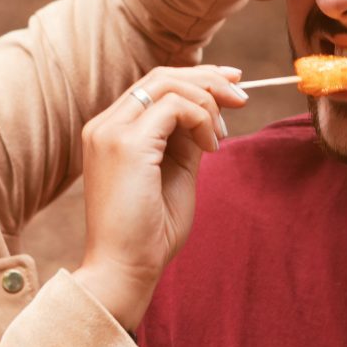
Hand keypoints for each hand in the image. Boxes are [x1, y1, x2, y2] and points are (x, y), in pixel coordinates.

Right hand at [73, 65, 246, 329]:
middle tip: (242, 96)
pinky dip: (201, 119)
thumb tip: (210, 112)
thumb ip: (185, 140)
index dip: (196, 77)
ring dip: (208, 100)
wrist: (125, 270)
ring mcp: (110, 131)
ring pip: (167, 84)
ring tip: (223, 134)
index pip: (154, 85)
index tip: (232, 85)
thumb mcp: (175, 173)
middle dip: (209, 79)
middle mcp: (104, 125)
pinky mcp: (126, 144)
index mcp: (111, 131)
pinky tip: (211, 147)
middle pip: (161, 76)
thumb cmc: (150, 233)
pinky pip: (174, 107)